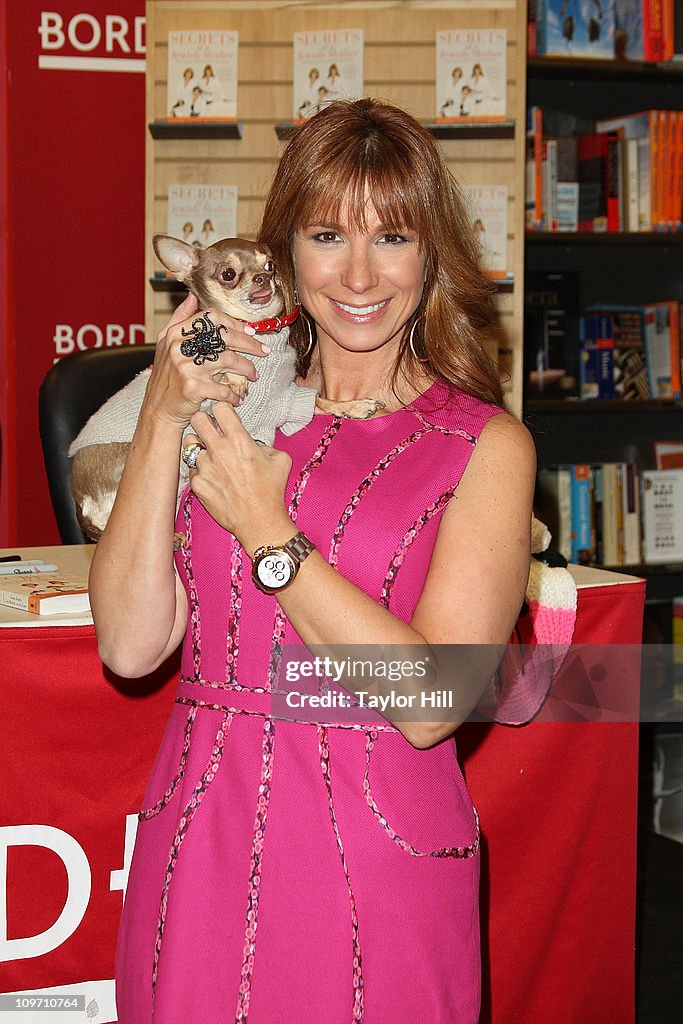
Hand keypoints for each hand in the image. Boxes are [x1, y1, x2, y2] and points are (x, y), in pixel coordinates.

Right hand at [143, 292, 271, 429]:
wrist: (158, 410)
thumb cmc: (167, 377)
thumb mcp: (166, 343)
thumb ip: (180, 318)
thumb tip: (192, 297)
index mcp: (175, 333)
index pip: (211, 317)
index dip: (235, 323)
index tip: (250, 331)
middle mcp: (179, 347)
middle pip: (224, 337)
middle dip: (249, 343)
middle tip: (263, 350)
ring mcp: (185, 367)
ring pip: (228, 360)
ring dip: (246, 368)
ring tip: (253, 374)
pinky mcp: (192, 388)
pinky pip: (223, 388)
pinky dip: (234, 394)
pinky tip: (238, 397)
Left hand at [183, 402, 294, 553]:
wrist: (259, 522)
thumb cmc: (271, 492)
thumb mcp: (280, 460)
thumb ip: (264, 444)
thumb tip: (254, 442)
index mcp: (239, 441)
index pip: (219, 408)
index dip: (222, 410)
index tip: (224, 418)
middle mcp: (219, 451)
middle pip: (197, 419)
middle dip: (204, 421)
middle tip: (211, 431)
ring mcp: (205, 467)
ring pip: (190, 444)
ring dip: (199, 446)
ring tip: (210, 457)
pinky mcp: (197, 484)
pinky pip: (192, 468)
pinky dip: (200, 470)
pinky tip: (213, 478)